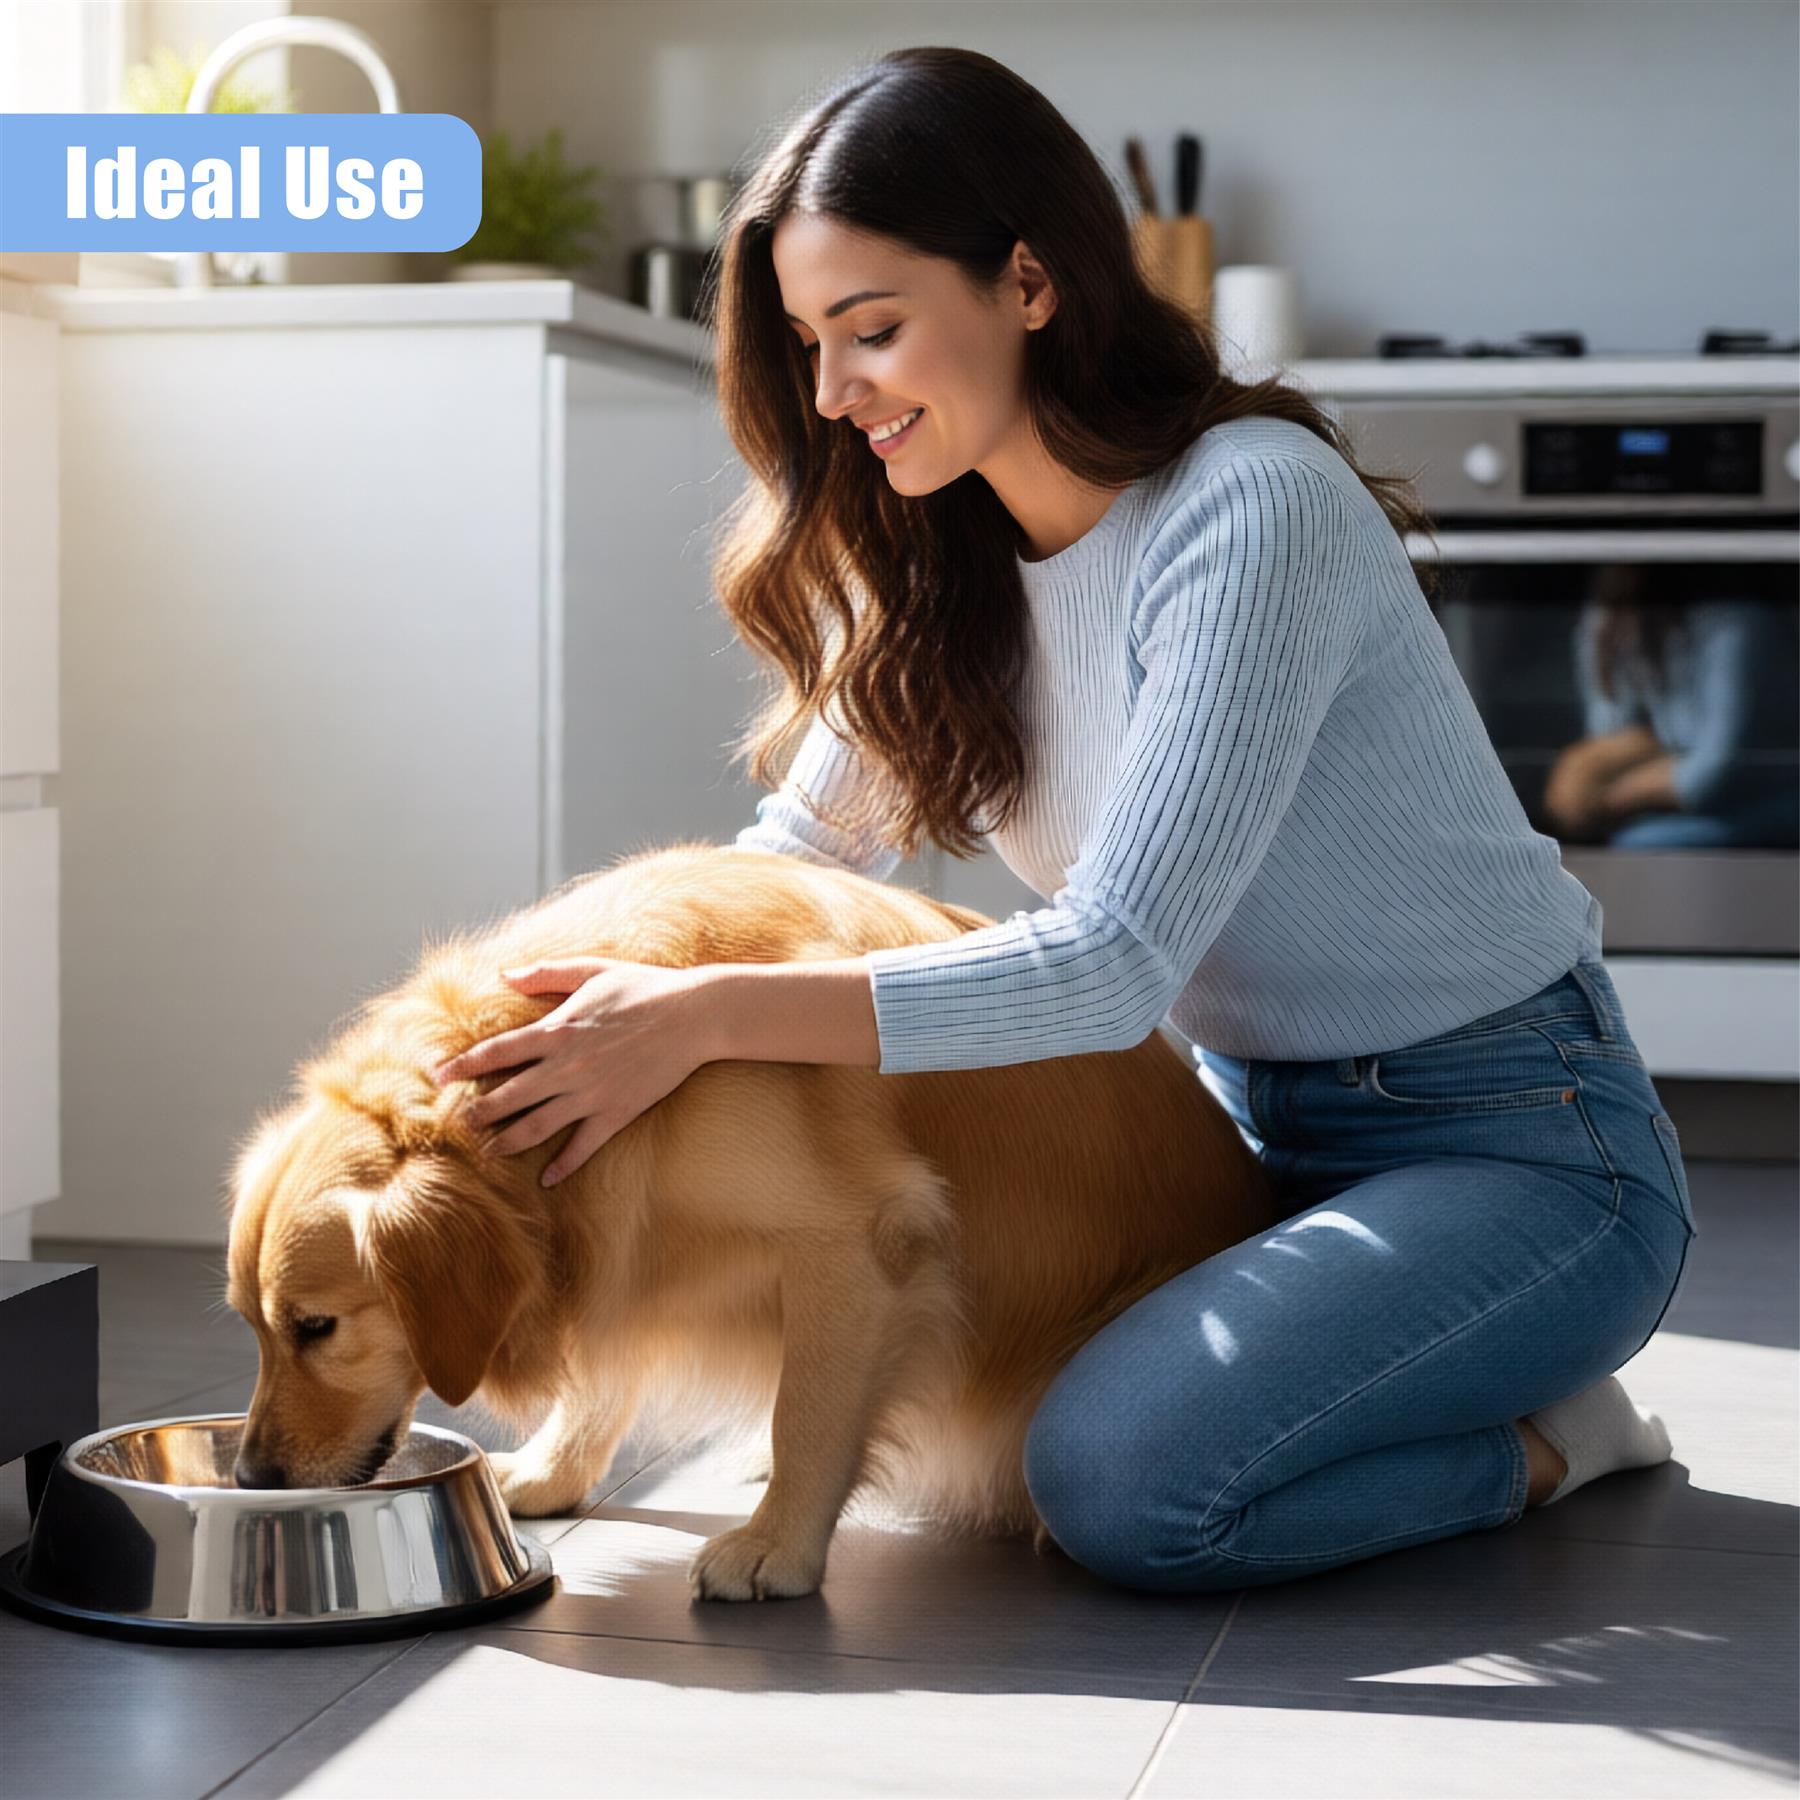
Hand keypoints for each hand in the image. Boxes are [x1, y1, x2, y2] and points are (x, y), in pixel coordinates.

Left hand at [430, 958, 710, 1188]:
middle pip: (508, 1096)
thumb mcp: (591, 970)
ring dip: (507, 1141)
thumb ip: (545, 974)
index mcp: (557, 1030)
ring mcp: (591, 1094)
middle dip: (478, 1113)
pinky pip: (582, 1146)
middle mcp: (566, 1067)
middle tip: (457, 1124)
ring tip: (488, 1151)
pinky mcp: (616, 1113)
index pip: (496, 1052)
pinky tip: (547, 1179)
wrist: (692, 1016)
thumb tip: (502, 976)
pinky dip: (563, 1165)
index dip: (463, 1065)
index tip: (438, 1076)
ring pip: (537, 1126)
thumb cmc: (642, 987)